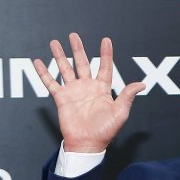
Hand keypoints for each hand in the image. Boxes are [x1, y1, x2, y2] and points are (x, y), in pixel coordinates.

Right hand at [33, 33, 145, 152]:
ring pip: (65, 69)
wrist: (87, 144)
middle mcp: (87, 87)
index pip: (105, 67)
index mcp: (102, 89)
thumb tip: (141, 84)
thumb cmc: (105, 131)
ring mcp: (74, 91)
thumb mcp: (120, 113)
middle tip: (73, 35)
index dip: (106, 54)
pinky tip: (38, 62)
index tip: (106, 40)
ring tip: (55, 42)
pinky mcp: (62, 98)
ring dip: (60, 56)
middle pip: (82, 63)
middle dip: (78, 49)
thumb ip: (127, 96)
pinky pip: (51, 82)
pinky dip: (44, 72)